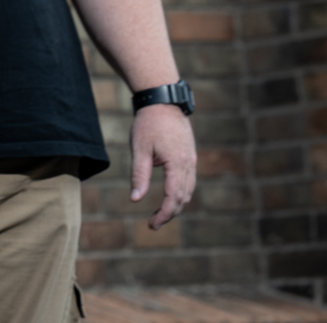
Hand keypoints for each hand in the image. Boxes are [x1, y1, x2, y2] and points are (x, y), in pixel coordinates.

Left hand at [129, 103, 196, 228]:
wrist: (163, 101)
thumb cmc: (148, 123)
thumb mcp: (139, 149)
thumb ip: (139, 175)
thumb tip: (135, 199)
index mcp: (177, 163)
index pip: (174, 197)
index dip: (164, 214)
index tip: (152, 225)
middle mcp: (189, 164)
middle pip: (184, 198)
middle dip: (170, 213)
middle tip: (153, 223)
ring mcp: (192, 160)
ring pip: (188, 191)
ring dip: (176, 205)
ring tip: (160, 213)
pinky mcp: (190, 156)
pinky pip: (189, 181)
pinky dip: (180, 193)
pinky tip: (170, 196)